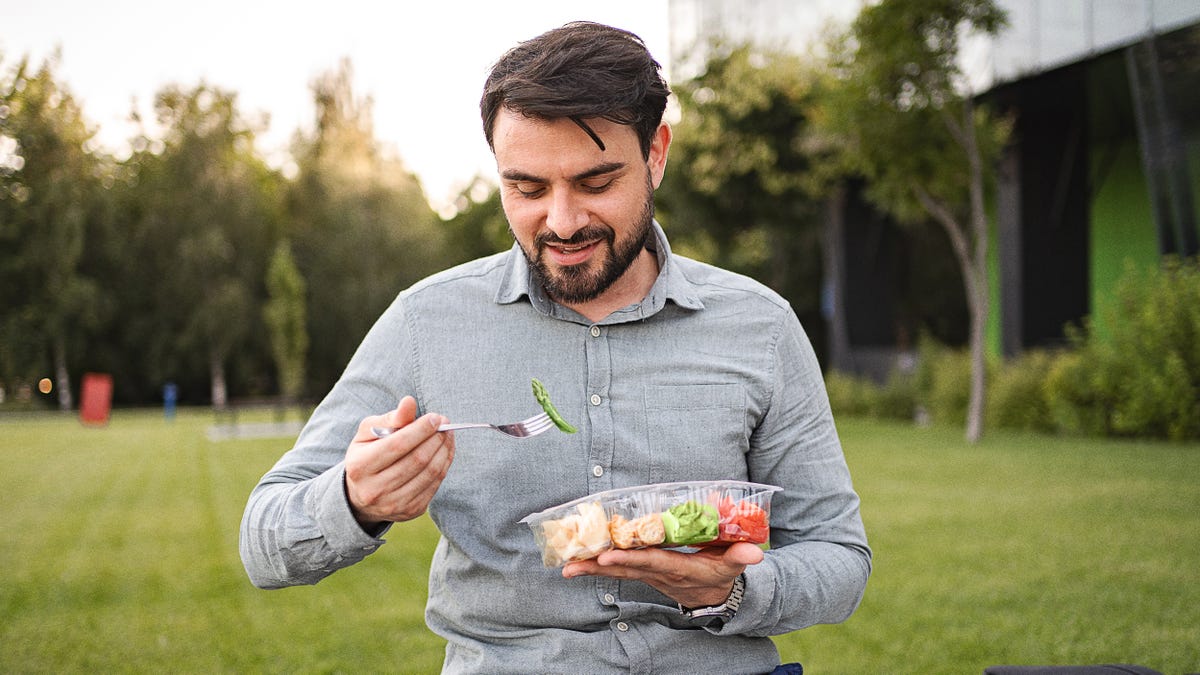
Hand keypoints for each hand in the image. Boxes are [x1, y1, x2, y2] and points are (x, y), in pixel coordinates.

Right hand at [344, 396, 453, 525]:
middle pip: (417, 460)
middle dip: (436, 438)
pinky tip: (445, 451)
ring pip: (429, 473)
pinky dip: (444, 465)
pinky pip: (435, 485)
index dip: (421, 429)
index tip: (435, 417)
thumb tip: (409, 402)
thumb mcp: (369, 433)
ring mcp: (393, 504)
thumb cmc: (367, 455)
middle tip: (445, 423)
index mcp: (360, 466)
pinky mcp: (410, 511)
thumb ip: (391, 418)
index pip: (397, 445)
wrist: (360, 495)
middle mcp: (374, 489)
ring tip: (448, 434)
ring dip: (444, 450)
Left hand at [561, 542, 763, 608]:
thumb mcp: (733, 565)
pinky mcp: (643, 572)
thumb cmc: (721, 574)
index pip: (651, 563)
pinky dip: (596, 566)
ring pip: (617, 571)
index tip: (608, 556)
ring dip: (591, 569)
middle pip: (626, 569)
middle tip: (574, 565)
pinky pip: (617, 570)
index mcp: (679, 569)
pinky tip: (576, 562)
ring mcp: (648, 574)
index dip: (630, 560)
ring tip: (566, 567)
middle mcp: (659, 573)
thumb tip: (756, 553)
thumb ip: (742, 557)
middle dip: (600, 567)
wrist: (713, 595)